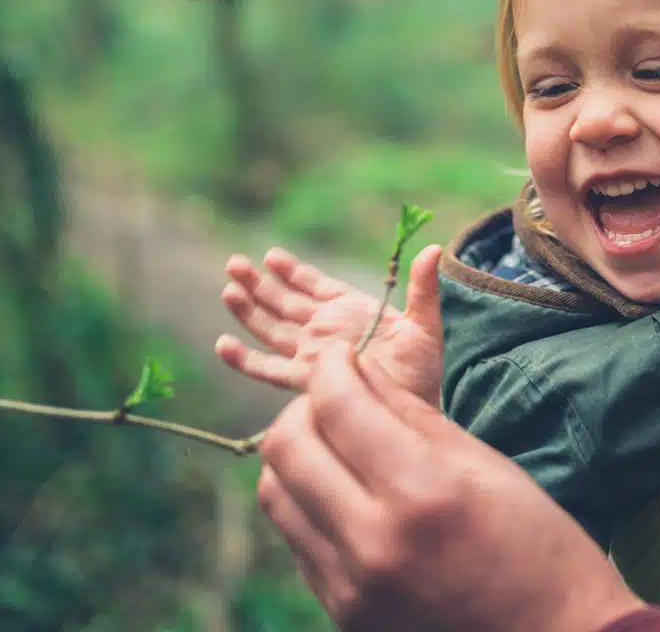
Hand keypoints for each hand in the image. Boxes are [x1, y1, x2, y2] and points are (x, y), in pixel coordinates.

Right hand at [216, 245, 443, 406]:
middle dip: (259, 285)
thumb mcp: (425, 323)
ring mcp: (312, 355)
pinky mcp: (305, 380)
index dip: (293, 272)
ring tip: (228, 290)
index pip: (314, 286)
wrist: (416, 412)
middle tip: (234, 263)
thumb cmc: (423, 371)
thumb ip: (424, 287)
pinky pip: (269, 370)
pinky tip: (224, 346)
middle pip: (284, 304)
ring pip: (272, 330)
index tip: (271, 256)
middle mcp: (325, 332)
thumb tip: (435, 248)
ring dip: (249, 311)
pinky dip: (245, 359)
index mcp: (349, 312)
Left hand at [257, 343, 645, 631]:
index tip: (339, 353)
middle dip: (304, 405)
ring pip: (276, 493)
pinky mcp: (341, 611)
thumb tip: (356, 369)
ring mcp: (349, 586)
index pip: (337, 407)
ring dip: (299, 454)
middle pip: (285, 447)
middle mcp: (371, 542)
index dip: (330, 366)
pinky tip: (348, 491)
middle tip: (337, 396)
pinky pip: (296, 538)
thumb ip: (408, 413)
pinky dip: (309, 500)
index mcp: (420, 493)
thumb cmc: (533, 541)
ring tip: (337, 443)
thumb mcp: (481, 462)